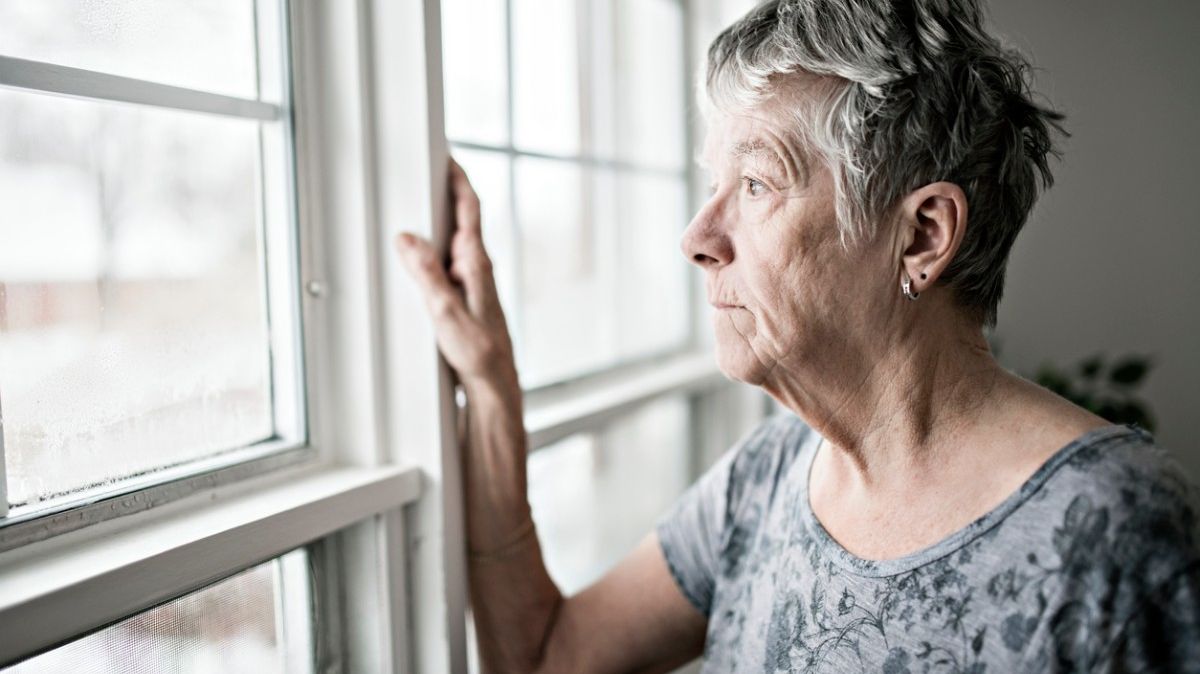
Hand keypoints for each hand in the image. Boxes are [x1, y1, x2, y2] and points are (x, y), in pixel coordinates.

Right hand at [395, 158, 517, 389]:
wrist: (494, 383)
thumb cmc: (479, 353)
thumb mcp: (446, 313)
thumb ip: (427, 275)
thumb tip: (407, 238)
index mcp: (476, 264)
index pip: (470, 209)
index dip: (458, 179)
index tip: (447, 155)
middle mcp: (477, 268)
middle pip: (460, 219)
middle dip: (443, 193)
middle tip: (425, 170)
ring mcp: (472, 281)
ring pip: (452, 241)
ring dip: (436, 223)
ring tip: (414, 206)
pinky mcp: (465, 296)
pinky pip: (446, 263)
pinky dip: (433, 251)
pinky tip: (418, 257)